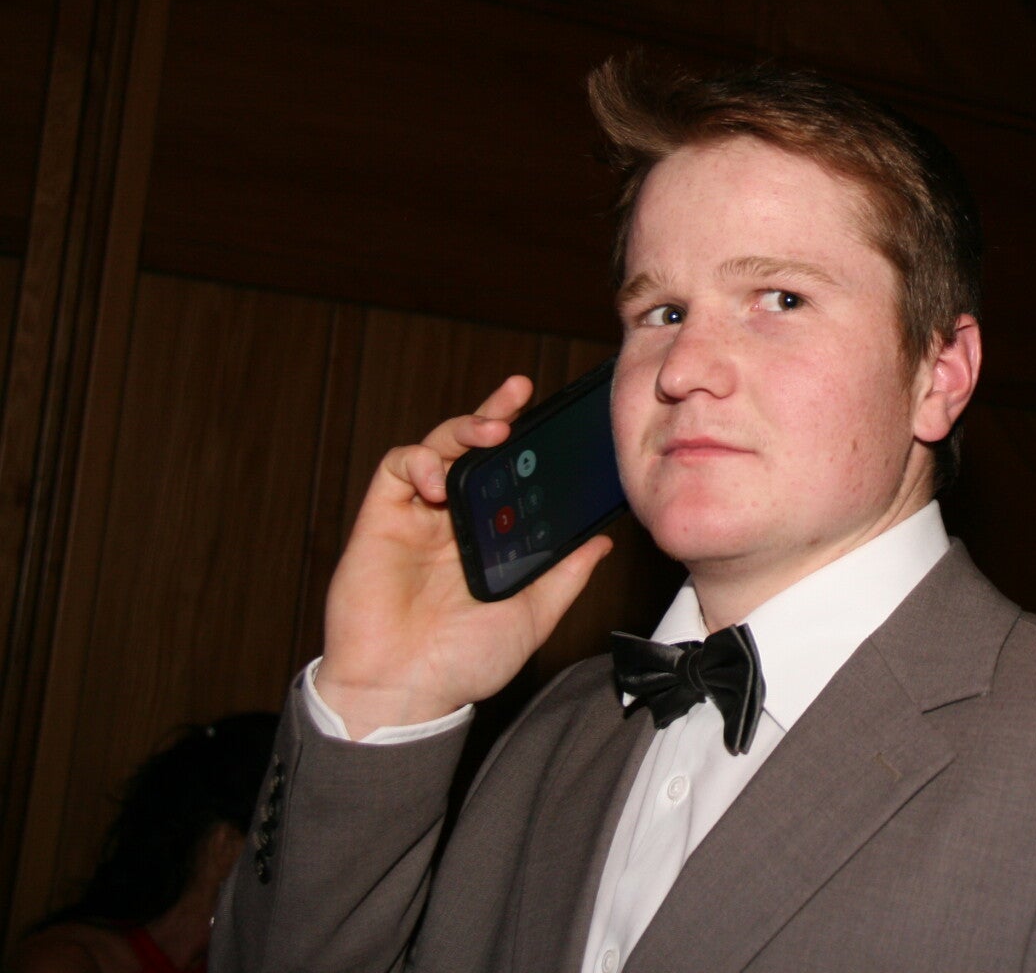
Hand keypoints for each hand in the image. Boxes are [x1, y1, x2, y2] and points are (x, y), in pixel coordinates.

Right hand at [313, 377, 614, 737]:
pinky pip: (397, 468)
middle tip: (520, 392)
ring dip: (465, 427)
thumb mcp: (533, 615)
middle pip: (476, 449)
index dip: (532, 444)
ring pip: (439, 447)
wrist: (403, 694)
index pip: (514, 475)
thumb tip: (603, 541)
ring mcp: (418, 516)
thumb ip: (565, 575)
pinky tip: (440, 478)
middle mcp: (456, 519)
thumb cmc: (464, 663)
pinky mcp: (381, 519)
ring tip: (492, 430)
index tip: (562, 420)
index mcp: (492, 536)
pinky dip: (420, 460)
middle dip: (497, 412)